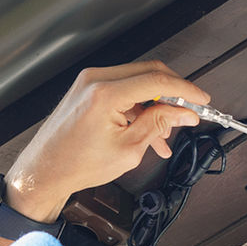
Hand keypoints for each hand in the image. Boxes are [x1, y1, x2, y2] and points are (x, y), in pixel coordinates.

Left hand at [6, 60, 210, 222]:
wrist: (45, 171)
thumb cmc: (77, 164)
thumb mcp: (128, 149)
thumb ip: (158, 124)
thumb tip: (183, 112)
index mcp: (106, 93)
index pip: (157, 81)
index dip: (186, 90)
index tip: (201, 100)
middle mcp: (96, 80)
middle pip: (149, 74)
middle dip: (173, 95)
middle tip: (188, 113)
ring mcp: (90, 83)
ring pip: (137, 84)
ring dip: (156, 105)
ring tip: (165, 136)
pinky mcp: (88, 90)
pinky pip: (122, 92)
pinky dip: (139, 109)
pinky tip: (148, 133)